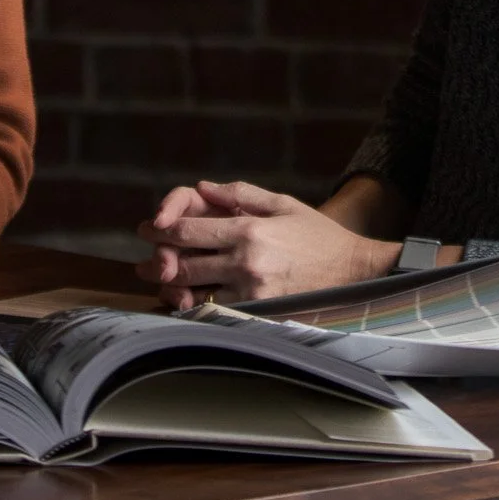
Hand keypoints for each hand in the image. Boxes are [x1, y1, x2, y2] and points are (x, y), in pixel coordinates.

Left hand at [133, 180, 398, 309]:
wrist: (355, 271)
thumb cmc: (318, 235)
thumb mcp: (282, 203)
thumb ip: (240, 193)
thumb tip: (202, 187)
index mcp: (248, 229)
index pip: (189, 230)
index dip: (161, 230)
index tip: (147, 230)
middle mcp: (246, 261)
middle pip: (185, 264)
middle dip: (158, 262)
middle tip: (143, 264)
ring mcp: (252, 291)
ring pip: (196, 293)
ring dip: (173, 289)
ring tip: (160, 285)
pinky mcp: (260, 312)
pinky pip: (218, 312)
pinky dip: (200, 308)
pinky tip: (189, 304)